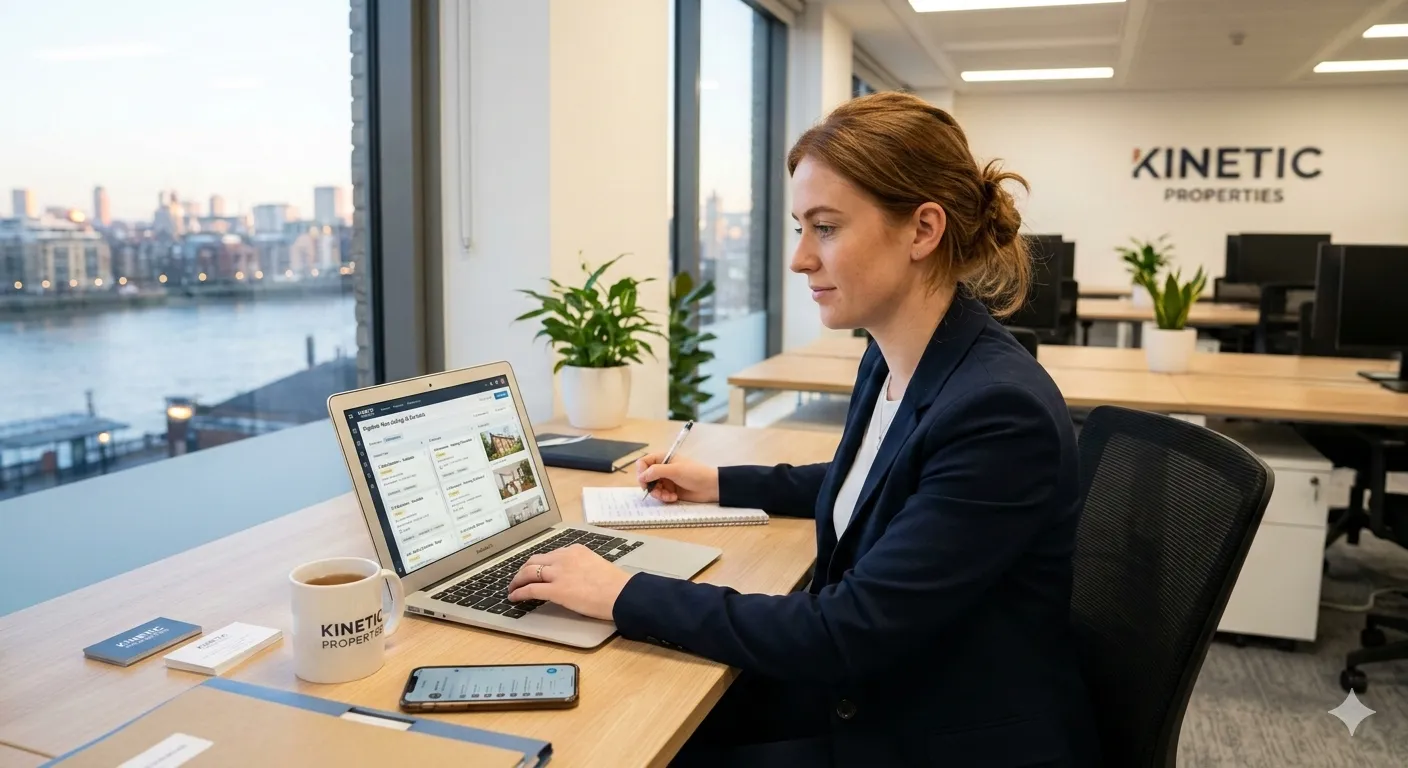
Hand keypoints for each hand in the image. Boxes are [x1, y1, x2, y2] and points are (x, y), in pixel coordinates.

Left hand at [507, 545, 632, 620]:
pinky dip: (519, 593)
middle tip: (519, 578)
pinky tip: (515, 597)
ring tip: (512, 588)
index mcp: (575, 550)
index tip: (534, 569)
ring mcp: (559, 573)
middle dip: (523, 570)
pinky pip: (530, 589)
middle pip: (534, 560)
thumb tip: (573, 577)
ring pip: (528, 572)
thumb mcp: (596, 565)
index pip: (550, 554)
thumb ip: (581, 566)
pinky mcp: (556, 590)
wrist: (621, 593)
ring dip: (517, 581)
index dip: (539, 564)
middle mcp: (564, 558)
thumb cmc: (615, 584)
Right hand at [636, 454, 719, 502]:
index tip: (645, 481)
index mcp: (662, 458)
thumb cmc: (695, 473)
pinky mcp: (670, 490)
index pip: (643, 463)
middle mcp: (662, 468)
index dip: (641, 472)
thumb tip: (641, 476)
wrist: (710, 487)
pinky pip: (660, 495)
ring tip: (669, 496)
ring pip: (652, 488)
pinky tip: (673, 497)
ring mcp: (666, 480)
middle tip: (655, 491)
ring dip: (658, 494)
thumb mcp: (675, 470)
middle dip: (650, 486)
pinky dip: (664, 497)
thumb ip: (656, 471)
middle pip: (645, 477)